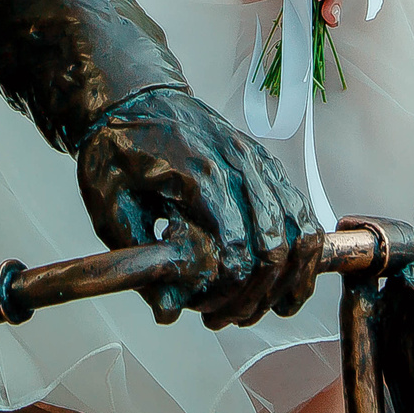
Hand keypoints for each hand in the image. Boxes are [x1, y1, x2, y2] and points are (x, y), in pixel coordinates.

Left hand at [78, 87, 324, 328]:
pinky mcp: (266, 164)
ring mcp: (258, 161)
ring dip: (287, 279)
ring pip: (300, 229)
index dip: (226, 290)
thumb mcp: (108, 204)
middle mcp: (238, 163)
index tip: (203, 307)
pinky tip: (289, 281)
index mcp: (197, 172)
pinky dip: (305, 251)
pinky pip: (303, 211)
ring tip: (262, 307)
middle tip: (224, 316)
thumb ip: (139, 259)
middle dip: (254, 294)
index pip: (235, 247)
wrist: (133, 97)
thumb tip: (168, 311)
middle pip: (274, 245)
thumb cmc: (118, 147)